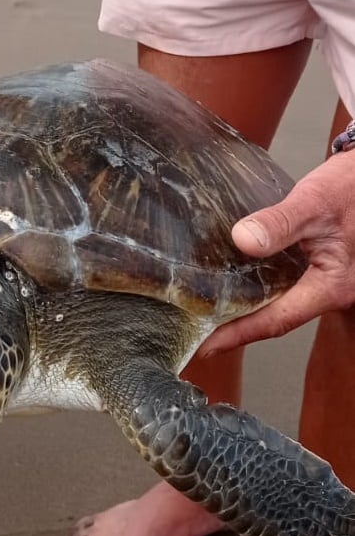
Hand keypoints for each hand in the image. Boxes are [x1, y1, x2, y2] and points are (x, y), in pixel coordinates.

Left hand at [200, 150, 354, 355]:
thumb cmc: (351, 187)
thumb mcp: (315, 201)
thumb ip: (280, 222)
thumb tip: (243, 240)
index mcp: (332, 285)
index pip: (276, 320)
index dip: (238, 335)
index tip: (205, 347)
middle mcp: (329, 291)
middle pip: (275, 320)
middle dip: (235, 331)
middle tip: (195, 336)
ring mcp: (324, 283)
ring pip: (279, 306)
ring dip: (244, 313)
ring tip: (206, 318)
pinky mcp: (316, 270)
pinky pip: (283, 290)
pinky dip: (255, 293)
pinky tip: (232, 290)